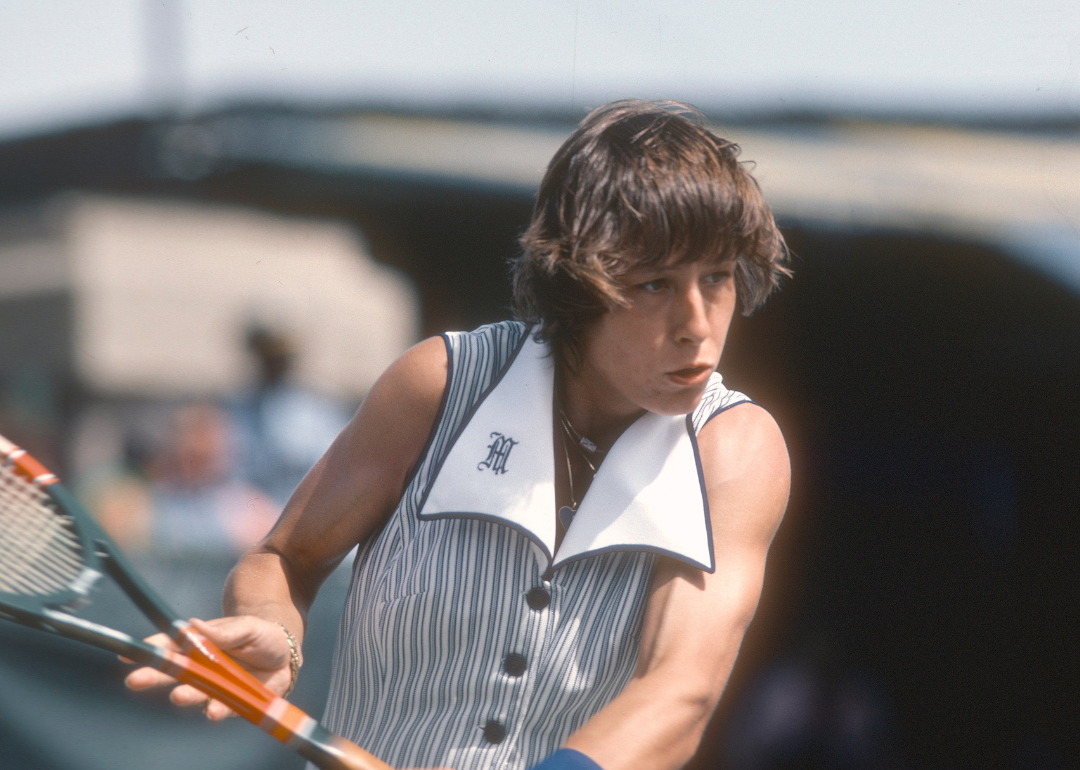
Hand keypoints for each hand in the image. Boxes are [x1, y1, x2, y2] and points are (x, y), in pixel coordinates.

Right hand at [124, 615, 294, 720]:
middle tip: (135, 680)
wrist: (286, 654)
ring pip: (195, 692)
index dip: (149, 649)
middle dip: (154, 676)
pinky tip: (211, 712)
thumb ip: (221, 631)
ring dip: (185, 695)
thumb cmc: (260, 634)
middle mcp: (204, 666)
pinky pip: (221, 707)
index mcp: (202, 644)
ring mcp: (216, 684)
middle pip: (175, 672)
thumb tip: (191, 625)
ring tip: (178, 697)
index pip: (171, 646)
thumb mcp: (245, 627)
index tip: (127, 654)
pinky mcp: (232, 700)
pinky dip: (216, 710)